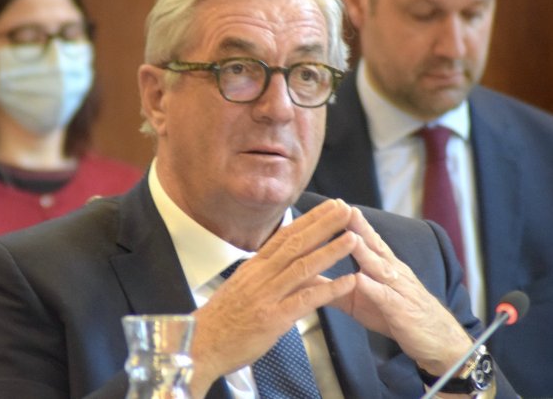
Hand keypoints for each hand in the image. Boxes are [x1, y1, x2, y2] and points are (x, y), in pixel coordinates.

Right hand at [188, 199, 358, 396]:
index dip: (309, 219)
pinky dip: (329, 289)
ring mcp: (267, 296)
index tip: (328, 206)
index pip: (285, 235)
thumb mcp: (240, 287)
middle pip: (297, 243)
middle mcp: (261, 275)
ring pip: (303, 267)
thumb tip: (280, 260)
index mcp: (254, 266)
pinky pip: (306, 300)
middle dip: (324, 225)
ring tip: (353, 238)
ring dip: (331, 251)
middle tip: (346, 209)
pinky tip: (349, 282)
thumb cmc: (221, 320)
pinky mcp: (273, 319)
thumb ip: (262, 274)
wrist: (199, 345)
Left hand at [330, 206, 472, 375]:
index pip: (367, 240)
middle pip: (374, 245)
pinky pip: (385, 297)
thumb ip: (335, 288)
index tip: (334, 204)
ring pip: (379, 267)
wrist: (439, 342)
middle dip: (358, 226)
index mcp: (385, 266)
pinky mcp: (401, 311)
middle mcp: (393, 272)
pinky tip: (358, 279)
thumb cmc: (398, 317)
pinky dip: (372, 287)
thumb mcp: (362, 301)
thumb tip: (305, 278)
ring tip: (349, 236)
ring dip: (364, 251)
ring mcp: (399, 289)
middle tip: (341, 207)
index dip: (352, 223)